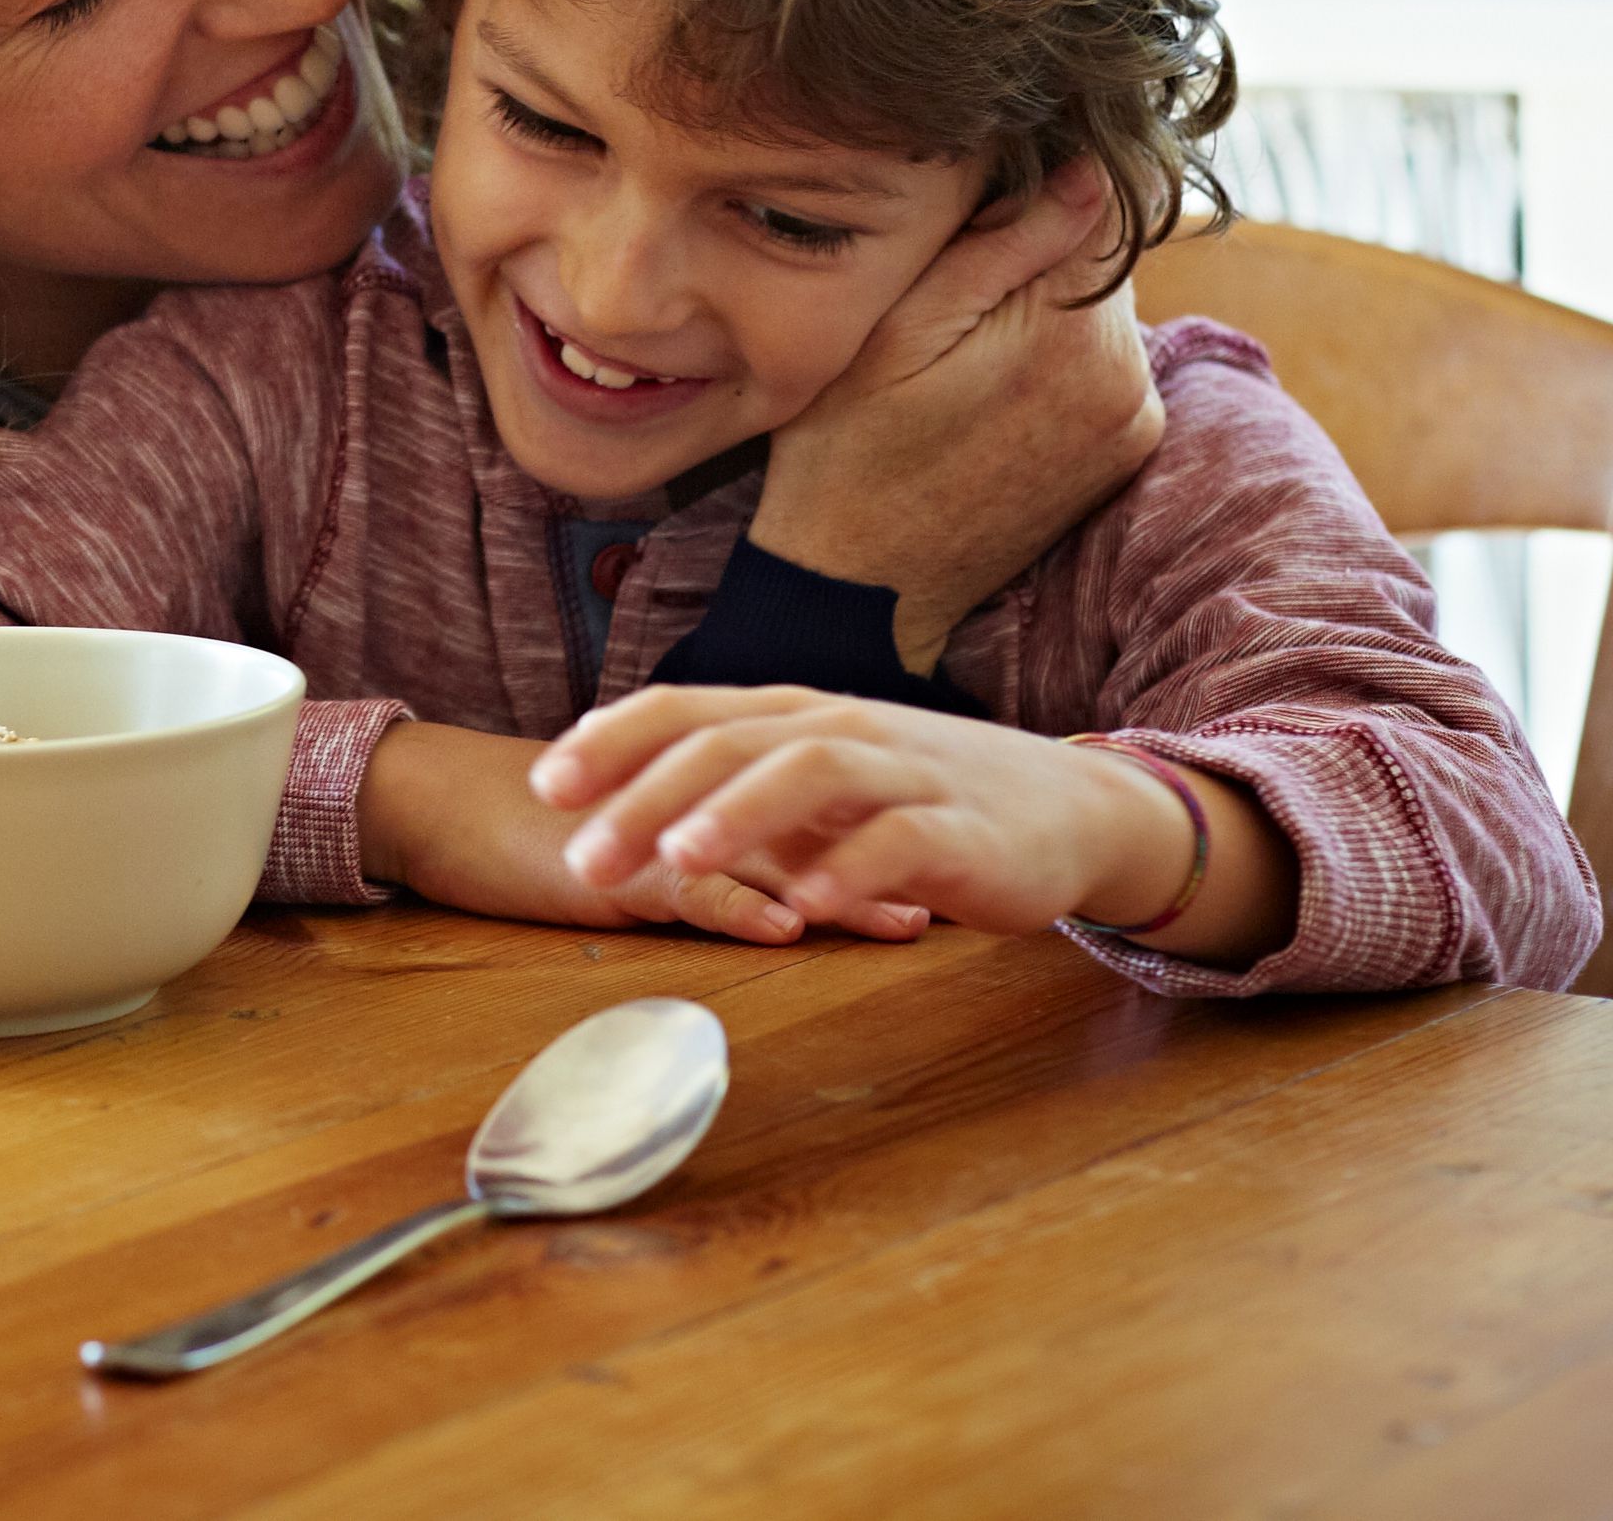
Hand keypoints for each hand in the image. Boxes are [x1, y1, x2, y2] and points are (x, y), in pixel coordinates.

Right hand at [353, 721, 919, 944]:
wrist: (430, 800)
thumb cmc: (517, 822)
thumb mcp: (618, 834)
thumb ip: (681, 847)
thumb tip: (752, 877)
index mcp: (690, 788)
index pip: (799, 807)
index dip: (868, 831)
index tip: (936, 857)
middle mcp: (683, 802)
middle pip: (805, 833)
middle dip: (881, 862)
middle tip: (956, 890)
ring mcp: (651, 832)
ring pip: (761, 860)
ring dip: (835, 893)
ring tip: (905, 920)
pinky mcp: (610, 868)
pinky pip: (682, 887)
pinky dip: (735, 906)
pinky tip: (784, 926)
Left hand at [530, 687, 1292, 964]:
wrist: (1070, 809)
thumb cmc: (922, 801)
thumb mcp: (819, 787)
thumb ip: (739, 791)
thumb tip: (627, 811)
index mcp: (795, 717)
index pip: (687, 708)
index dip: (612, 741)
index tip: (543, 787)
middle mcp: (842, 730)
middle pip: (731, 742)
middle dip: (649, 793)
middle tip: (584, 852)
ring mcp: (906, 775)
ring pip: (811, 771)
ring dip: (739, 811)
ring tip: (681, 858)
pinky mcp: (964, 832)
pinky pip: (904, 841)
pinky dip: (853, 867)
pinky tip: (811, 904)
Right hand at [751, 161, 1162, 673]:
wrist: (861, 583)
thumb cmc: (851, 447)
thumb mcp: (901, 325)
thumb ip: (1005, 243)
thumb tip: (1093, 169)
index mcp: (1077, 337)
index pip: (1095, 207)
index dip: (1030, 195)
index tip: (968, 221)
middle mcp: (1129, 382)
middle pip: (1098, 261)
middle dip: (1034, 257)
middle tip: (942, 294)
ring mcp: (1133, 426)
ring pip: (1098, 312)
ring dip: (1042, 308)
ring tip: (955, 348)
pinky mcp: (1122, 456)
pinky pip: (1099, 365)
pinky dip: (1053, 359)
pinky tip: (984, 388)